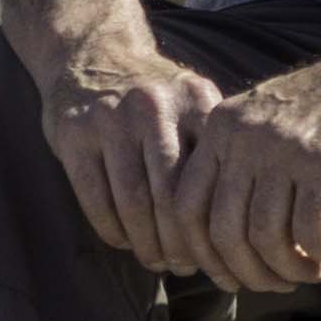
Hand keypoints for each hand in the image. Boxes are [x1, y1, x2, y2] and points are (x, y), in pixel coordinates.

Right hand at [40, 41, 227, 268]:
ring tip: (156, 261)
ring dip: (146, 245)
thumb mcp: (193, 107)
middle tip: (184, 267)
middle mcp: (153, 105)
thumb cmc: (154, 102)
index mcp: (195, 100)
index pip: (211, 182)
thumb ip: (215, 153)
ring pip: (133, 205)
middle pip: (172, 198)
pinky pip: (95, 199)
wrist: (92, 53)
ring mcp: (109, 116)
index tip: (218, 257)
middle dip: (179, 245)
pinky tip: (123, 240)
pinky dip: (113, 231)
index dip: (215, 230)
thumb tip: (247, 231)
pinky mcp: (73, 131)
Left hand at [164, 45, 320, 293]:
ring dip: (289, 270)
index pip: (186, 206)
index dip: (205, 254)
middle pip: (224, 231)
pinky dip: (320, 254)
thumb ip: (239, 170)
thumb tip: (221, 248)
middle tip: (278, 285)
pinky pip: (309, 232)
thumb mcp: (265, 126)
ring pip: (266, 237)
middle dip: (249, 273)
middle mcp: (242, 135)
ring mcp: (282, 146)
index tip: (231, 278)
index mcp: (220, 128)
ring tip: (310, 271)